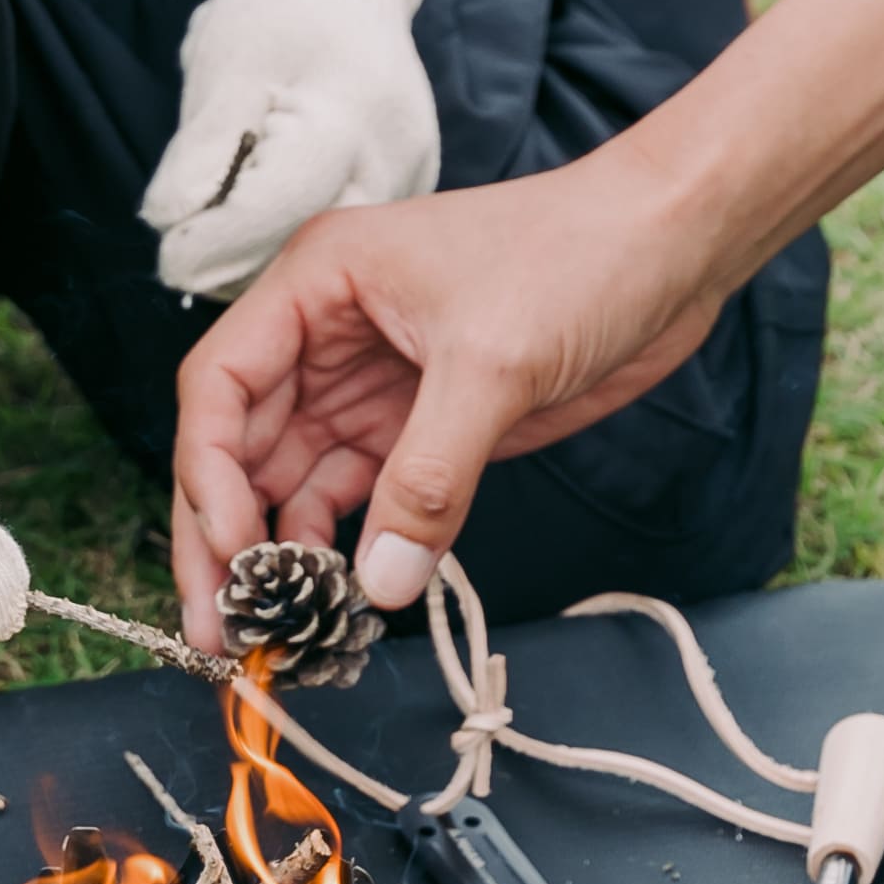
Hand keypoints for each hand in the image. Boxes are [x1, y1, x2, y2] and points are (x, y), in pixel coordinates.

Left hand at [141, 0, 440, 300]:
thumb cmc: (273, 18)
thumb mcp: (222, 71)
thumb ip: (200, 154)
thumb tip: (169, 232)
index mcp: (346, 117)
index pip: (275, 210)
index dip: (215, 243)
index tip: (168, 260)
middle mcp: (395, 158)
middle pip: (311, 245)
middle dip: (240, 259)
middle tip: (189, 247)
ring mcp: (413, 176)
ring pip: (332, 253)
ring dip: (270, 254)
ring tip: (228, 219)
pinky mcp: (412, 188)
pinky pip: (352, 234)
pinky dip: (301, 236)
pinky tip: (269, 212)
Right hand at [169, 145, 723, 631]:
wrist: (674, 248)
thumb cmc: (580, 254)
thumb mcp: (494, 361)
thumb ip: (430, 476)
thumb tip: (378, 582)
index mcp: (318, 283)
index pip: (221, 386)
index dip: (209, 474)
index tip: (231, 554)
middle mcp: (328, 335)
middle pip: (243, 446)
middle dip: (227, 536)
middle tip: (221, 629)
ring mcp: (373, 385)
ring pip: (295, 482)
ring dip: (282, 555)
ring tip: (275, 636)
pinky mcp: (425, 428)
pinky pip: (364, 499)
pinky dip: (348, 551)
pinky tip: (343, 601)